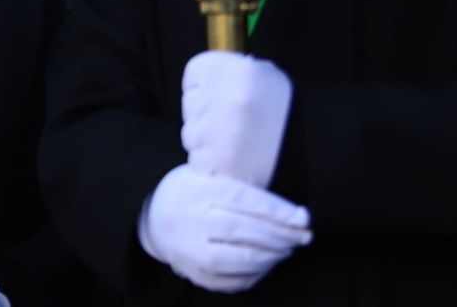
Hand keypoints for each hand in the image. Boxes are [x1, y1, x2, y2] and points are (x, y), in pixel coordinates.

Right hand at [138, 163, 310, 292]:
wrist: (152, 220)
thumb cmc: (189, 192)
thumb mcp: (206, 176)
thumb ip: (240, 188)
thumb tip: (291, 213)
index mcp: (198, 191)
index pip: (245, 201)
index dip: (278, 211)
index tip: (303, 217)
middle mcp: (193, 221)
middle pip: (246, 230)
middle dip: (282, 235)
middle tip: (304, 235)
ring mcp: (191, 251)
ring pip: (241, 259)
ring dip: (272, 255)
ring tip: (288, 247)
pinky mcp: (194, 273)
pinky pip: (232, 279)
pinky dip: (256, 273)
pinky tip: (267, 261)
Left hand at [181, 50, 292, 188]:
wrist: (315, 161)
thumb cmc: (289, 117)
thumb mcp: (269, 79)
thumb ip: (236, 73)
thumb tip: (213, 78)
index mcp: (236, 70)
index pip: (194, 72)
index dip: (206, 85)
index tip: (220, 94)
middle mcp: (220, 97)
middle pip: (191, 103)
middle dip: (206, 112)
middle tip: (235, 123)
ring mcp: (211, 130)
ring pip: (192, 133)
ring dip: (208, 139)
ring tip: (239, 143)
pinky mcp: (210, 161)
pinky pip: (198, 158)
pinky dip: (212, 162)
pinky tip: (236, 160)